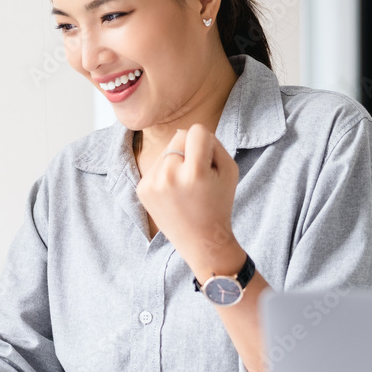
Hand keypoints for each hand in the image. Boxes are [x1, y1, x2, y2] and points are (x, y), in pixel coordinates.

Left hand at [135, 125, 245, 280]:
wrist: (200, 240)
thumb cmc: (218, 203)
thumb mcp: (229, 170)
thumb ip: (212, 143)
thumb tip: (188, 131)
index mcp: (195, 172)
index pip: (196, 131)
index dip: (206, 142)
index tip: (208, 160)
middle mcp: (170, 176)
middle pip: (179, 136)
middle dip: (190, 150)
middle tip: (197, 175)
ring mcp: (152, 183)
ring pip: (166, 150)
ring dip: (176, 161)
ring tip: (184, 186)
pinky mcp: (142, 189)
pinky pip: (155, 165)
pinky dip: (165, 173)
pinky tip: (173, 193)